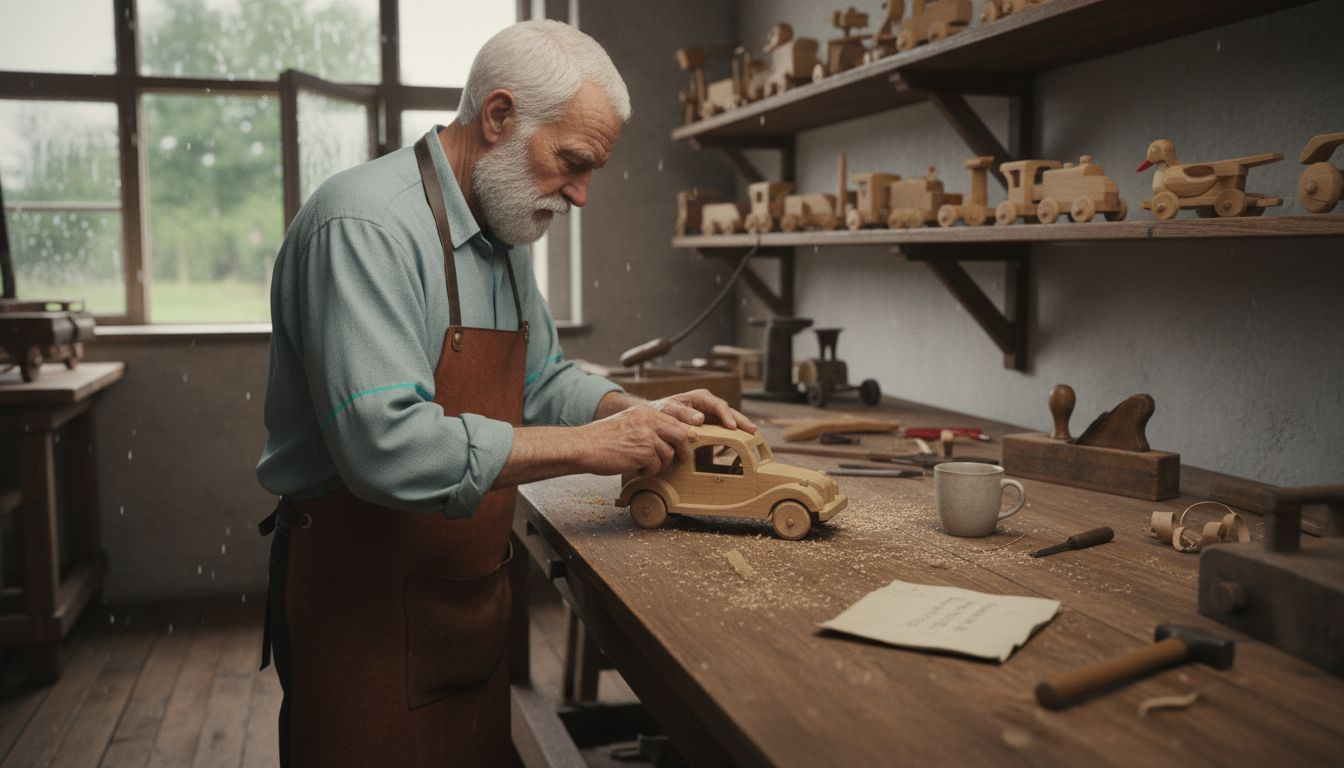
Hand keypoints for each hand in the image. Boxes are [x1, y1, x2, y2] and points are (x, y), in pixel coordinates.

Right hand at [575, 404, 695, 475]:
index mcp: (646, 411)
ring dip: (659, 463)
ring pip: (669, 454)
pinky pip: (657, 466)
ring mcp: (647, 436)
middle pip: (682, 436)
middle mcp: (649, 420)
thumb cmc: (604, 437)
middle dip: (682, 451)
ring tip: (644, 463)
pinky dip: (648, 471)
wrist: (584, 446)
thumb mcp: (630, 423)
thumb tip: (683, 434)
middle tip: (677, 459)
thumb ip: (653, 426)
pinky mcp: (643, 453)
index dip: (685, 434)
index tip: (684, 444)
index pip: (678, 421)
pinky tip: (636, 468)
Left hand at [649, 389, 757, 433]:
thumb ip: (683, 414)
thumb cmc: (661, 411)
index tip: (732, 427)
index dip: (727, 416)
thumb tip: (700, 419)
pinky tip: (740, 443)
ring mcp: (711, 415)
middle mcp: (708, 405)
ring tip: (753, 437)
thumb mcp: (669, 410)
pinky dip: (732, 435)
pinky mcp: (710, 426)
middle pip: (729, 412)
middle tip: (753, 431)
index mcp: (701, 397)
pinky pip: (723, 430)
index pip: (719, 405)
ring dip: (740, 428)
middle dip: (741, 421)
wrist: (654, 417)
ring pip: (729, 420)